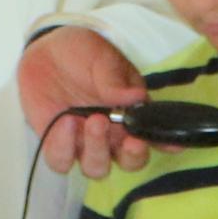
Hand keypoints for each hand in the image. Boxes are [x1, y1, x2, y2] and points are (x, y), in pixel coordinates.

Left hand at [18, 23, 154, 177]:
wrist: (44, 50)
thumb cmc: (82, 53)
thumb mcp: (102, 58)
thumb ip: (116, 79)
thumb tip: (137, 97)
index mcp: (132, 114)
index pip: (154, 135)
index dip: (166, 144)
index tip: (173, 143)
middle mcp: (112, 135)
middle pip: (130, 162)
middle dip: (133, 156)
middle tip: (130, 140)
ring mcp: (83, 143)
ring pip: (97, 168)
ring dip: (98, 150)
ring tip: (94, 120)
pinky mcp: (56, 145)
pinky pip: (62, 161)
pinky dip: (65, 147)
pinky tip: (65, 121)